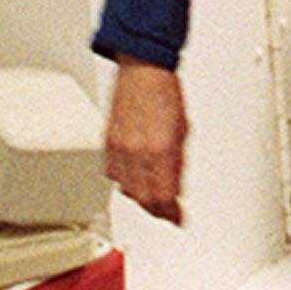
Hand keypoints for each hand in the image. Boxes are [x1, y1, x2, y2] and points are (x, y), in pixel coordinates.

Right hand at [103, 57, 188, 224]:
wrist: (142, 71)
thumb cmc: (165, 94)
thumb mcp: (183, 132)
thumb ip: (177, 164)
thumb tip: (176, 189)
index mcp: (161, 149)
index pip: (164, 196)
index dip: (172, 213)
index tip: (178, 218)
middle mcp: (138, 152)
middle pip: (145, 198)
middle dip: (157, 210)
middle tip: (168, 212)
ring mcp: (120, 149)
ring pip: (127, 190)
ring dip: (141, 197)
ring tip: (153, 196)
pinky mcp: (108, 143)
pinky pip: (113, 175)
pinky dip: (124, 182)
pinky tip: (134, 178)